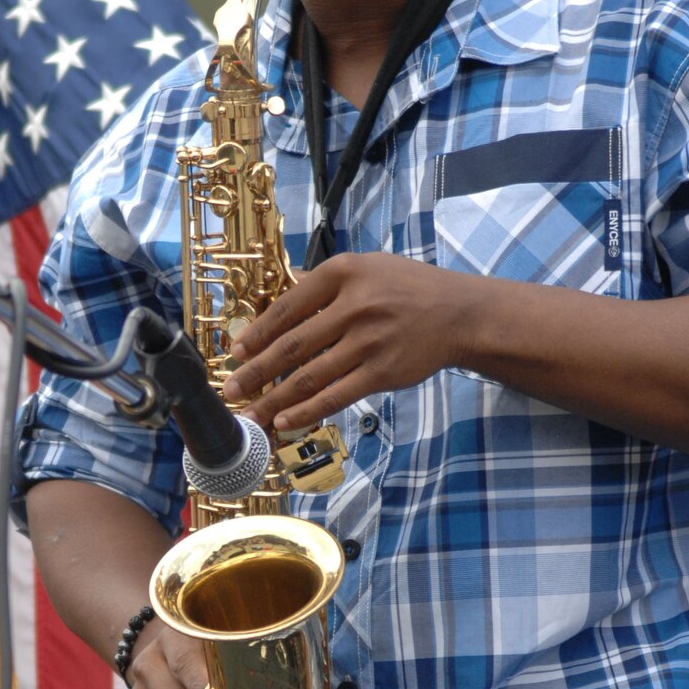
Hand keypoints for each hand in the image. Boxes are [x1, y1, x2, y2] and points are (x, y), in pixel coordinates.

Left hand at [222, 252, 484, 430]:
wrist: (459, 313)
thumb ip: (323, 282)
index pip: (288, 307)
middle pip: (292, 345)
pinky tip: (285, 421)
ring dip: (274, 399)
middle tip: (230, 389)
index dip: (257, 333)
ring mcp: (370, 341)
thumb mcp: (366, 267)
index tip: (236, 352)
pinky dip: (308, 411)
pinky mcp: (383, 372)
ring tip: (250, 414)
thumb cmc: (406, 288)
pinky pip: (337, 395)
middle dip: (256, 371)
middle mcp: (355, 306)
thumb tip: (276, 304)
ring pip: (310, 376)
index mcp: (343, 273)